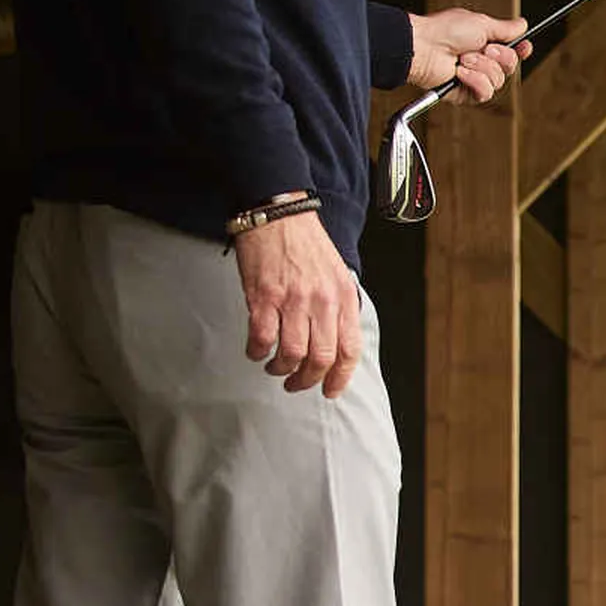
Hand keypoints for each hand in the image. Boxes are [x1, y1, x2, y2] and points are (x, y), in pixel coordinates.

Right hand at [235, 207, 362, 397]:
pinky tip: (256, 351)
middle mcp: (323, 302)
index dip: (340, 378)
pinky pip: (262, 339)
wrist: (278, 213)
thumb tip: (337, 340)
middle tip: (296, 383)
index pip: (350, 350)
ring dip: (281, 369)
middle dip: (307, 380)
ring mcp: (294, 300)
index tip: (329, 391)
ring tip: (275, 367)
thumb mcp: (337, 274)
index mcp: (344, 297)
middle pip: (321, 359)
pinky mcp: (264, 297)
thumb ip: (339, 307)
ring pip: (292, 354)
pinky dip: (257, 352)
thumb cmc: (305, 243)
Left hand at [404, 6, 529, 101]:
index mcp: (485, 43)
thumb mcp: (481, 23)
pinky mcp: (465, 93)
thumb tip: (522, 24)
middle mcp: (481, 61)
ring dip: (482, 67)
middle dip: (500, 57)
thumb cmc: (444, 31)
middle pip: (510, 67)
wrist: (423, 48)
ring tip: (463, 58)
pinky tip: (460, 72)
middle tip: (485, 48)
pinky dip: (474, 80)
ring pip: (498, 80)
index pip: (512, 51)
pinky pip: (485, 92)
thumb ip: (505, 28)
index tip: (525, 46)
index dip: (521, 50)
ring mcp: (473, 78)